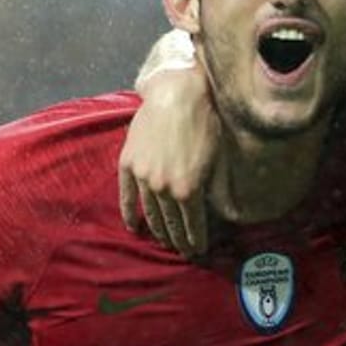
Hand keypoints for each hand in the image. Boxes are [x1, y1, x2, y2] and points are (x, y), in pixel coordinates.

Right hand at [118, 66, 217, 255]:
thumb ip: (214, 188)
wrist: (178, 94)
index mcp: (189, 189)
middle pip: (170, 222)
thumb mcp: (217, 159)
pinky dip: (130, 213)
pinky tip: (134, 227)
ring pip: (149, 212)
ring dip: (157, 229)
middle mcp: (163, 188)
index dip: (196, 239)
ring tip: (164, 242)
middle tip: (183, 251)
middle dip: (178, 239)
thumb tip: (219, 210)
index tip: (199, 251)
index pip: (193, 224)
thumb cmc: (205, 122)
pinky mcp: (128, 164)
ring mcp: (143, 177)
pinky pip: (126, 195)